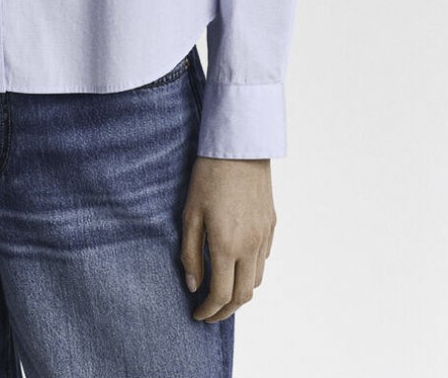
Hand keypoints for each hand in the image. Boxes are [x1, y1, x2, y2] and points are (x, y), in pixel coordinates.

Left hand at [180, 155, 275, 322]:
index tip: (197, 314)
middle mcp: (250, 247)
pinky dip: (251, 272)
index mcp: (227, 246)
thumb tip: (193, 285)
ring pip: (257, 280)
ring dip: (240, 293)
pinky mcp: (271, 225)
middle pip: (243, 296)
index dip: (208, 311)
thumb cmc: (209, 176)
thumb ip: (191, 253)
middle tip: (209, 313)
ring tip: (222, 291)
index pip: (221, 295)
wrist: (239, 147)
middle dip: (226, 311)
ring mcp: (264, 237)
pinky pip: (264, 259)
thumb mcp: (190, 214)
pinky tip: (237, 264)